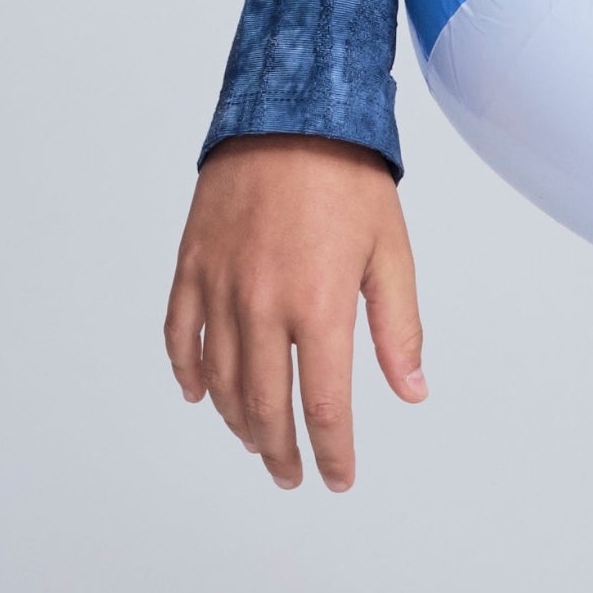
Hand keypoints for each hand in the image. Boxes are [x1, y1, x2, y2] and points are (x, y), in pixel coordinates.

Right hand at [166, 139, 425, 487]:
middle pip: (265, 405)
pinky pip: (181, 333)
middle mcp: (261, 305)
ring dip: (238, 421)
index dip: (332, 452)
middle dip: (280, 452)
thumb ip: (399, 329)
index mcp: (318, 307)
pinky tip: (200, 395)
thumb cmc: (348, 181)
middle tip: (292, 476)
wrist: (289, 114)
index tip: (338, 477)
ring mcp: (219, 286)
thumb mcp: (391, 254)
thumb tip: (410, 390)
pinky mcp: (192, 265)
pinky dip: (188, 372)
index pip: (322, 407)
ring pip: (220, 378)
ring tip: (257, 443)